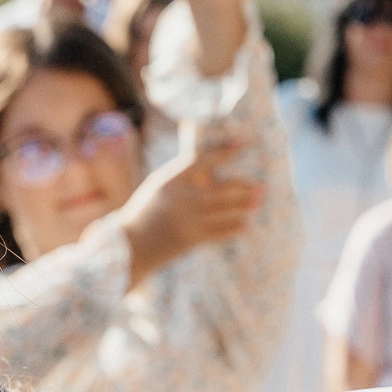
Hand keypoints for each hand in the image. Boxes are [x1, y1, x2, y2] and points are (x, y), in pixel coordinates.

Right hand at [114, 139, 261, 285]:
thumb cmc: (145, 214)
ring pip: (225, 210)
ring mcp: (188, 220)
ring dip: (244, 205)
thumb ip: (182, 179)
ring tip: (258, 201)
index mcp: (170, 181)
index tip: (242, 144)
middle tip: (261, 186)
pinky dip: (235, 227)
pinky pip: (220, 232)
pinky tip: (246, 223)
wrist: (130, 247)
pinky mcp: (192, 239)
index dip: (224, 152)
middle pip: (221, 189)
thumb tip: (211, 173)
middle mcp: (181, 198)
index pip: (202, 160)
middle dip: (243, 187)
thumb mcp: (158, 189)